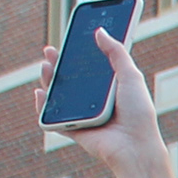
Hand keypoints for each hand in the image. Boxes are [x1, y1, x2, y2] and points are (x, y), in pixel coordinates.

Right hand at [34, 28, 171, 177]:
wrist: (135, 146)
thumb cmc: (138, 113)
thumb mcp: (130, 76)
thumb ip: (116, 53)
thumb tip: (100, 31)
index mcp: (108, 89)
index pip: (88, 68)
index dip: (76, 55)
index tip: (66, 40)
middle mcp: (94, 102)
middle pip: (70, 80)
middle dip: (57, 64)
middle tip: (48, 51)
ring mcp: (82, 116)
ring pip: (58, 96)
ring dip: (48, 81)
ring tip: (45, 67)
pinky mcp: (74, 131)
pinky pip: (53, 119)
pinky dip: (42, 107)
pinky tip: (39, 93)